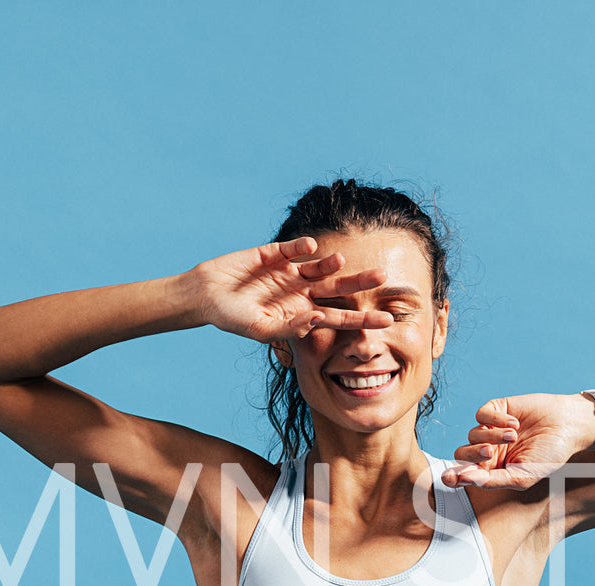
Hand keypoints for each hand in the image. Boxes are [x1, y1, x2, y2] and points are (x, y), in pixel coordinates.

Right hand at [191, 237, 391, 342]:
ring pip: (320, 266)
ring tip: (341, 261)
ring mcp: (290, 271)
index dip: (363, 318)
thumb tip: (319, 318)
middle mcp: (302, 291)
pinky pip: (293, 248)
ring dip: (332, 263)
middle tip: (384, 277)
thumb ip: (290, 327)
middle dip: (360, 284)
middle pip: (339, 287)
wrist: (206, 295)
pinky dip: (302, 247)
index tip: (388, 321)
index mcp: (303, 313)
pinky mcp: (274, 253)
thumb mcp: (262, 329)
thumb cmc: (233, 319)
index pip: (340, 316)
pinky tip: (309, 247)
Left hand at [442, 394, 594, 489]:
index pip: (465, 474)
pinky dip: (496, 420)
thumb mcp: (522, 476)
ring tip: (514, 436)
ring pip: (472, 434)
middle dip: (472, 455)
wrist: (568, 426)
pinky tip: (514, 423)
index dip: (453, 476)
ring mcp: (491, 430)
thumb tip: (462, 480)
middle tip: (489, 453)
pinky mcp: (496, 410)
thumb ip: (492, 480)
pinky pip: (482, 415)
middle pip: (462, 454)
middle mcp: (488, 450)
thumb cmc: (549, 455)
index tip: (448, 478)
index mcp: (492, 470)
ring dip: (492, 436)